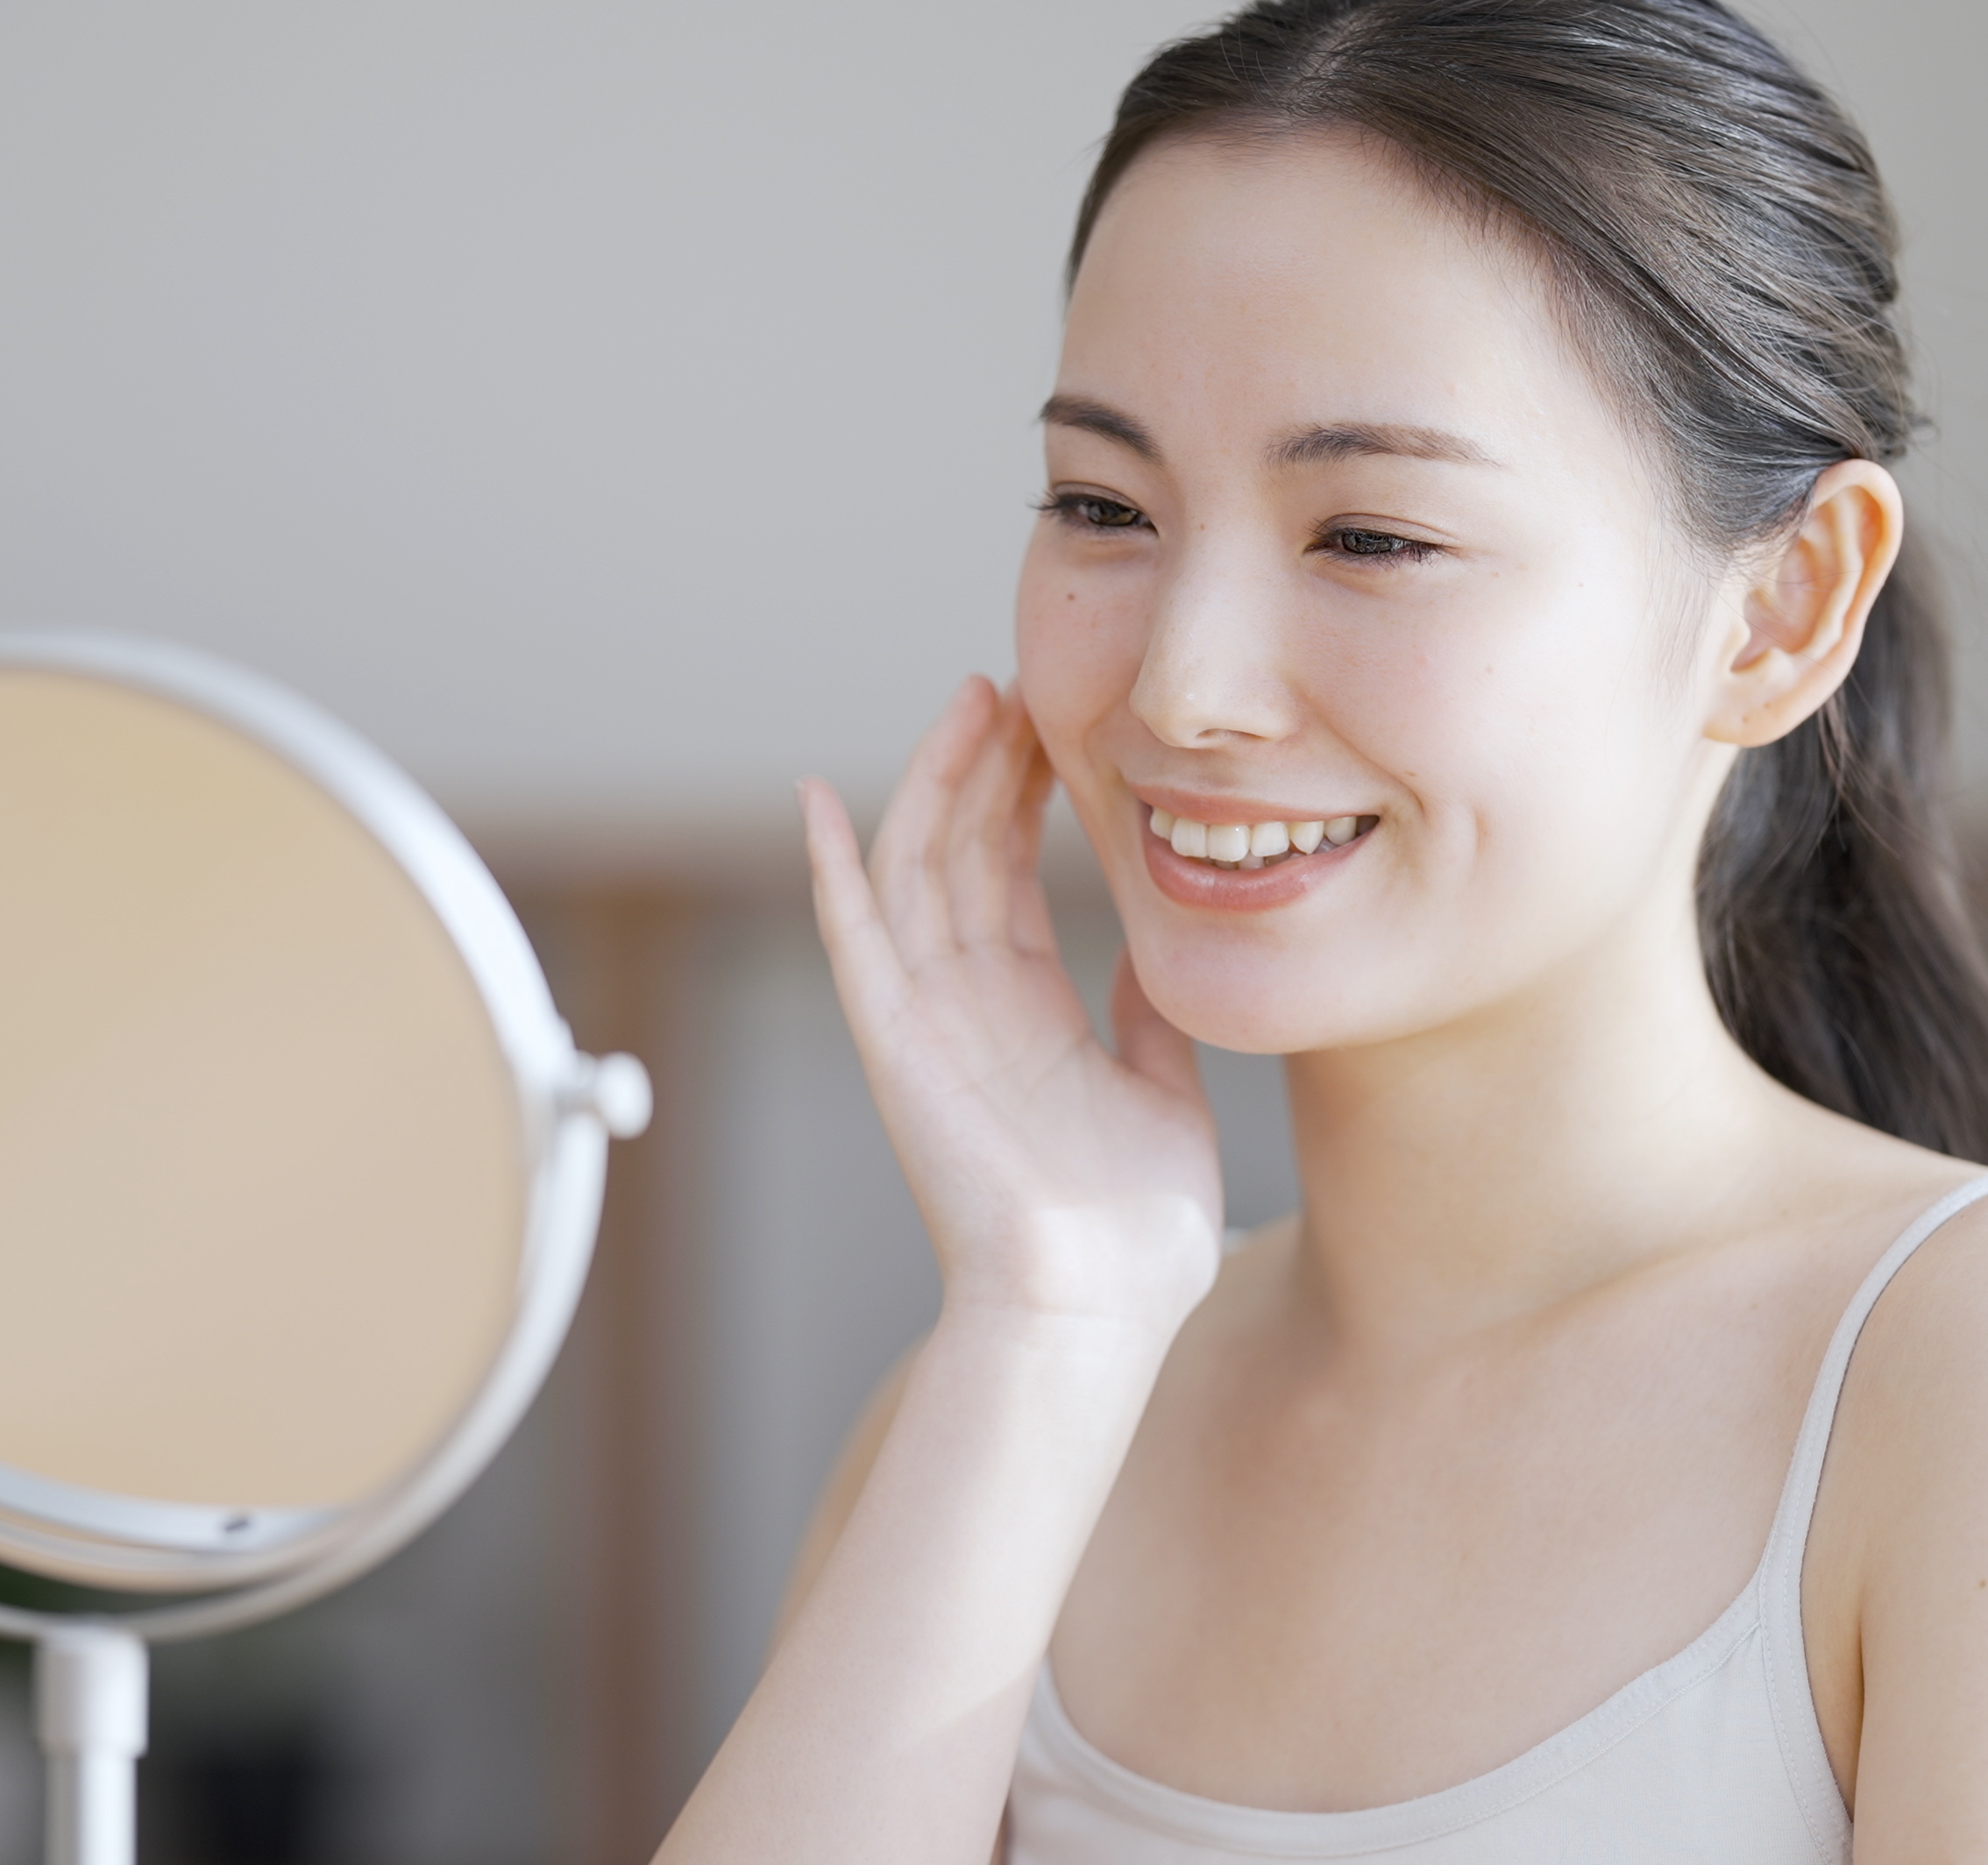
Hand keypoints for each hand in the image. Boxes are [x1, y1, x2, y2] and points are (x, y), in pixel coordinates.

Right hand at [801, 677, 1223, 1335]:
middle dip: (983, 763)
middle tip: (1015, 680)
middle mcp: (966, 1008)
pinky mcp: (894, 1043)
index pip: (1011, 876)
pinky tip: (821, 798)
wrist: (1096, 1308)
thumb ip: (1151, 1016)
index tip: (1057, 721)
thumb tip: (1162, 946)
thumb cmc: (1135, 1233)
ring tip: (971, 700)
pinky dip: (832, 869)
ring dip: (935, 782)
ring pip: (916, 871)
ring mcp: (925, 1023)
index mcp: (1027, 1016)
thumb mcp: (1166, 1092)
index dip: (1027, 795)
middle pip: (961, 853)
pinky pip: (854, 938)